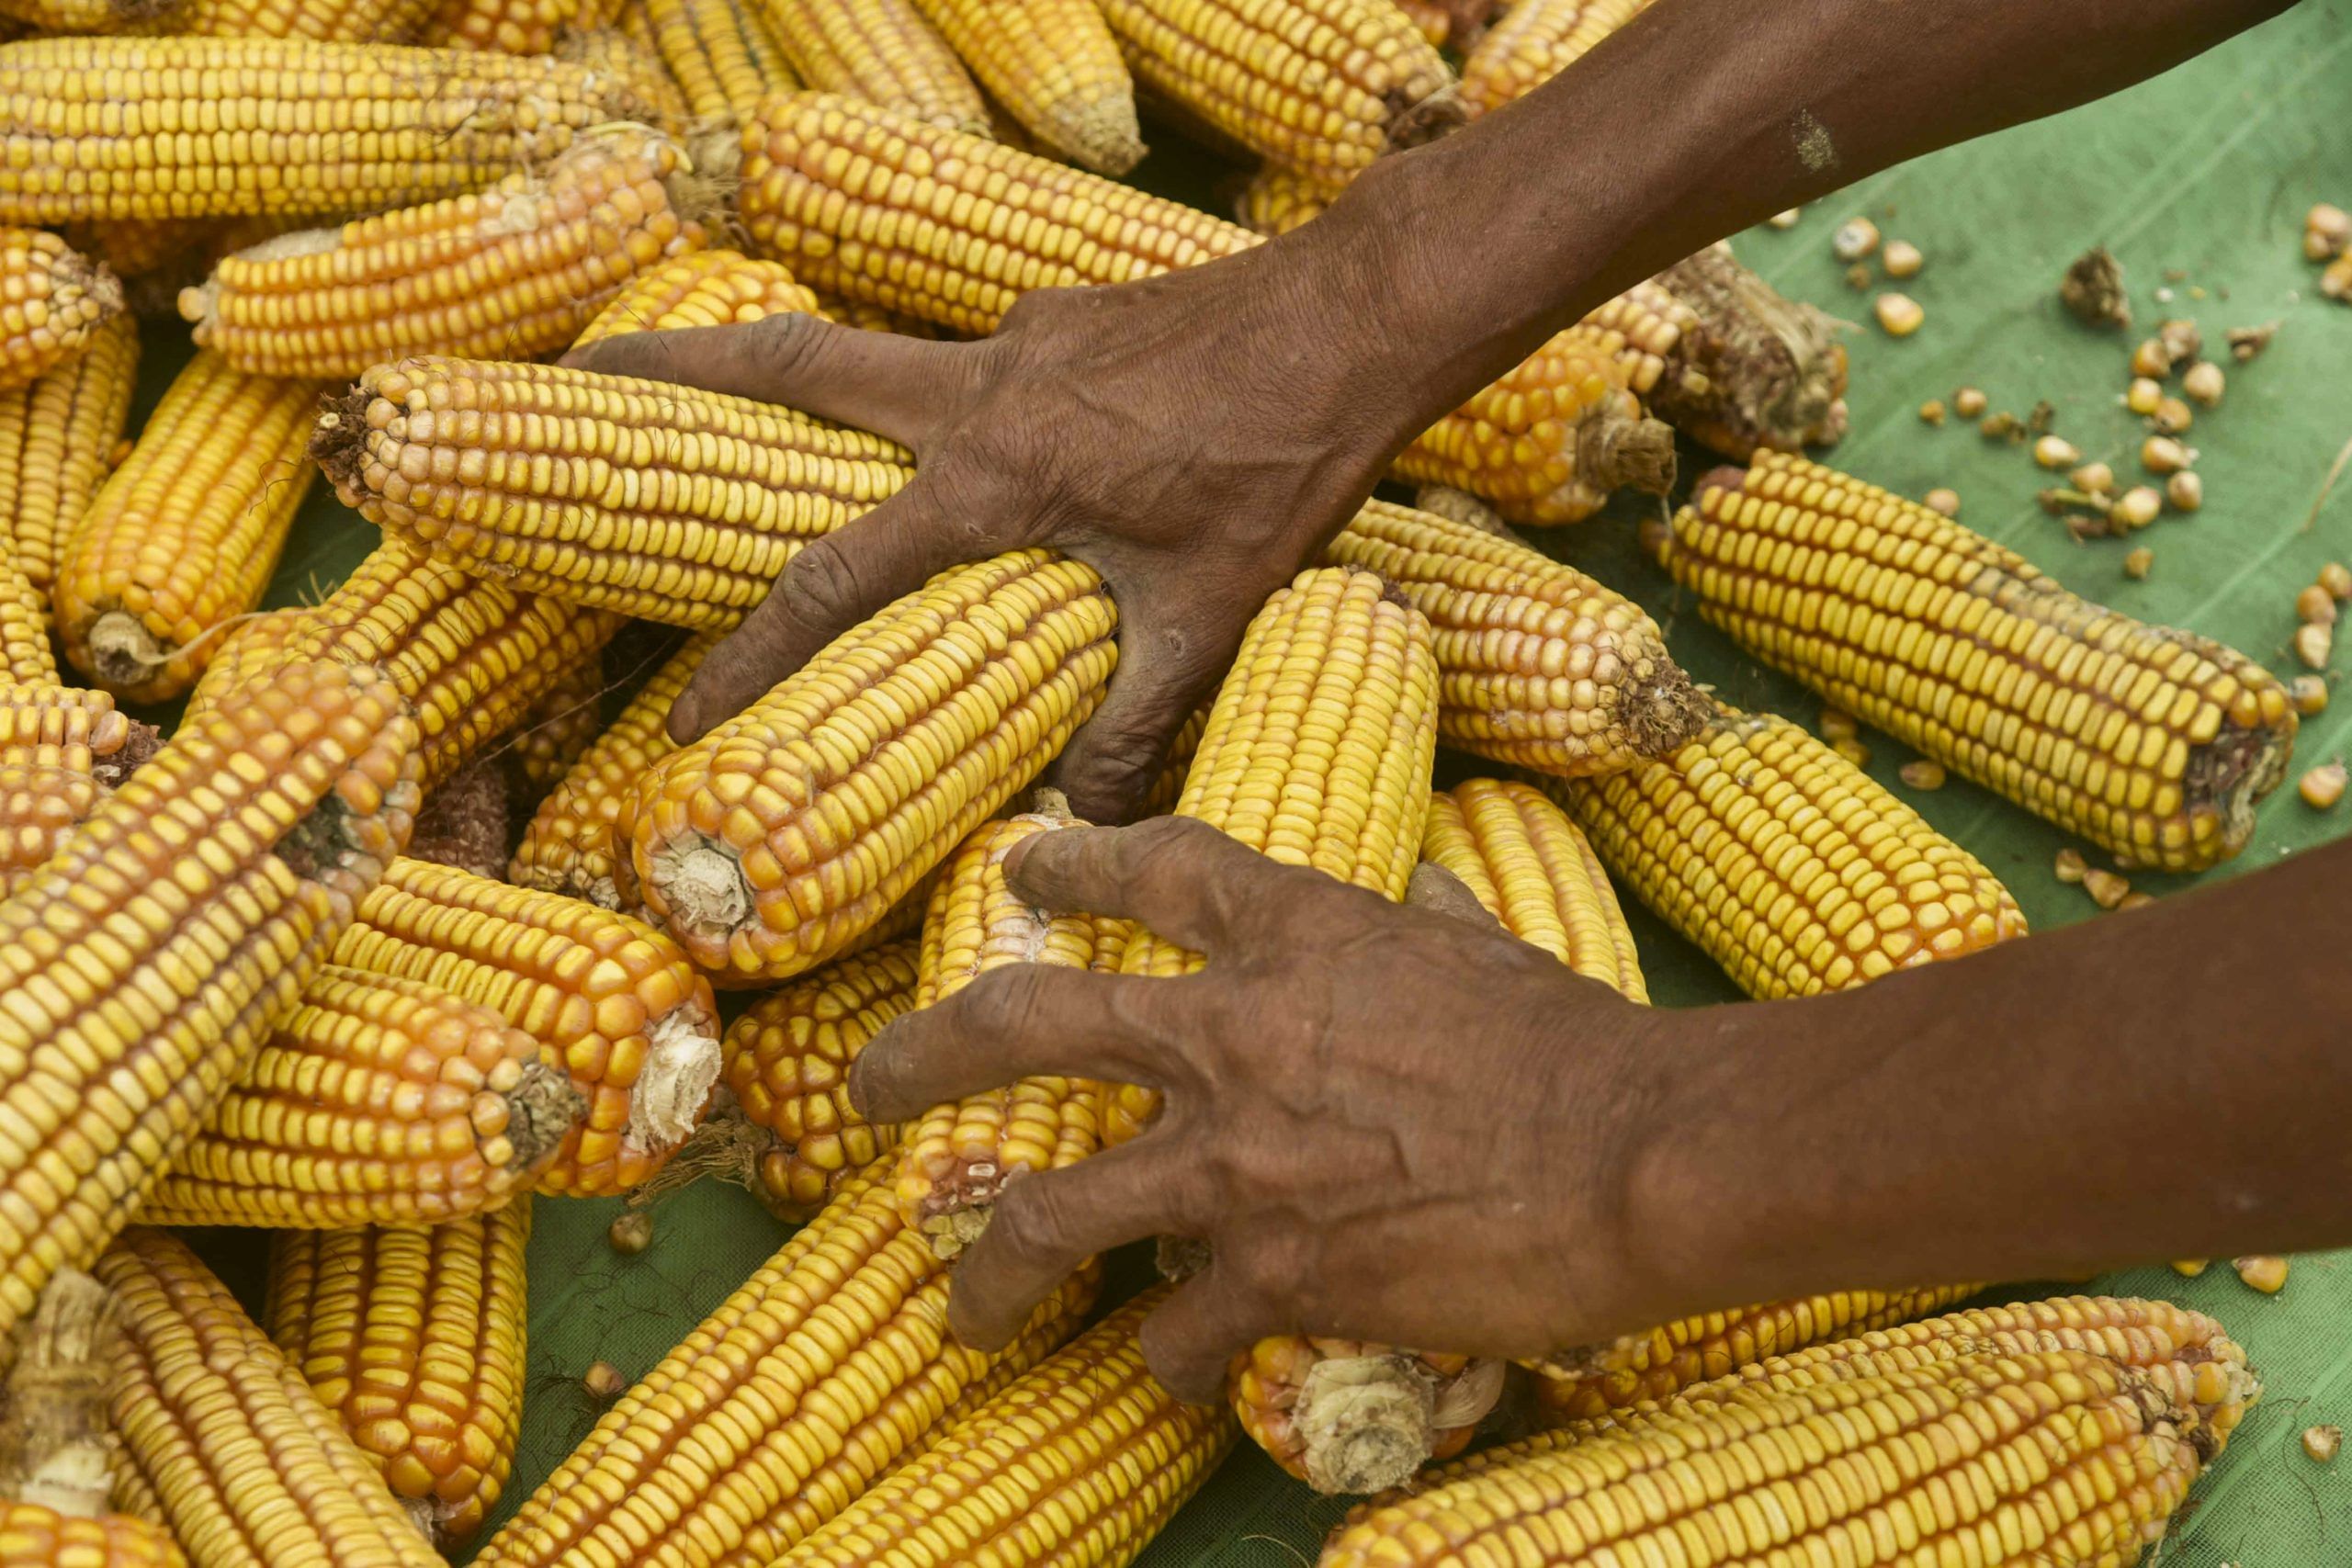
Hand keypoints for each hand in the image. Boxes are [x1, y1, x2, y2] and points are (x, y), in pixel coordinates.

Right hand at [561, 226, 1418, 822]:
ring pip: (865, 349)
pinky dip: (921, 391)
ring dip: (784, 365)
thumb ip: (1134, 719)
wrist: (1355, 323)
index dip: (748, 659)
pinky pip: (960, 358)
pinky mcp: (1058, 321)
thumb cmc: (1279, 465)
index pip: (830, 582)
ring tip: (716, 385)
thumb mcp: (1205, 611)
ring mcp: (1013, 340)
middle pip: (787, 367)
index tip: (682, 717)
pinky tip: (957, 433)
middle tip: (577, 374)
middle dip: (671, 372)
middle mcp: (975, 391)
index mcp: (990, 477)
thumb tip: (1079, 825)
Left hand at [849, 816, 1672, 1400]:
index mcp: (1293, 935)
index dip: (1075, 861)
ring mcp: (1236, 1160)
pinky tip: (1169, 1373)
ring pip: (1052, 1214)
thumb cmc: (1577, 1046)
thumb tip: (1414, 900)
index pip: (1155, 867)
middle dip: (930, 1052)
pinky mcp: (1271, 1273)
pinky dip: (1168, 1358)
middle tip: (870, 1081)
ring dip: (993, 1272)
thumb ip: (1418, 925)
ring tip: (960, 1314)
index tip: (1023, 865)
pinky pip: (1177, 1332)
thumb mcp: (1483, 951)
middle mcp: (1231, 1036)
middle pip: (1030, 1023)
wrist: (1633, 1154)